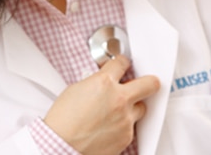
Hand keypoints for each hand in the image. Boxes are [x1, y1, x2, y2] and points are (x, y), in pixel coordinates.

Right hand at [43, 55, 159, 154]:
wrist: (60, 146)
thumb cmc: (62, 122)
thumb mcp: (74, 91)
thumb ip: (95, 82)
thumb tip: (104, 80)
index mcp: (104, 84)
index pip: (123, 64)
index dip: (122, 63)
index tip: (123, 65)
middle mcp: (120, 100)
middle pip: (151, 83)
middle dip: (147, 82)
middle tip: (143, 84)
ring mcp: (125, 119)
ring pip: (141, 107)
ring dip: (132, 107)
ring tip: (117, 112)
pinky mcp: (127, 135)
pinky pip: (132, 126)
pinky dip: (122, 125)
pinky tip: (108, 127)